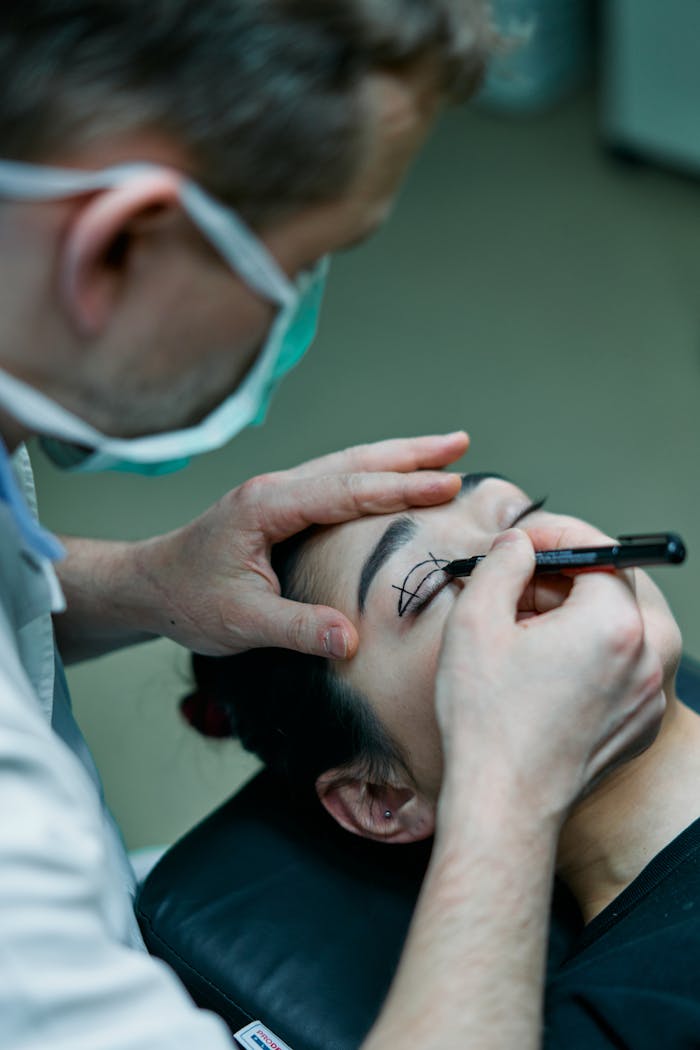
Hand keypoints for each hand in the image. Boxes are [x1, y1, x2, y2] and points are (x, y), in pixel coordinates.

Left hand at [140, 432, 467, 657]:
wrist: (148, 585)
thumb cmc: (187, 600)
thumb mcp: (240, 623)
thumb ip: (296, 629)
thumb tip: (351, 640)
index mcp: (268, 506)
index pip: (346, 491)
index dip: (400, 488)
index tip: (447, 485)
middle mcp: (276, 489)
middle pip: (354, 462)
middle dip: (411, 454)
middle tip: (462, 444)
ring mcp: (278, 493)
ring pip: (348, 466)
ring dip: (397, 457)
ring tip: (445, 451)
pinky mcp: (281, 506)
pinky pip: (337, 482)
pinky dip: (374, 475)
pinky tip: (395, 478)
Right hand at [434, 526, 663, 826]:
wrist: (503, 803)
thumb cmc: (487, 718)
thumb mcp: (476, 619)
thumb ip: (503, 563)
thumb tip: (519, 544)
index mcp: (614, 624)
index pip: (599, 550)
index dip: (556, 536)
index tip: (523, 544)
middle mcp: (648, 657)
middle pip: (612, 589)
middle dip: (562, 579)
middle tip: (515, 587)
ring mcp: (649, 695)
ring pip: (617, 629)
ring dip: (574, 617)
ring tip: (522, 632)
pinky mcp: (639, 724)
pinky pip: (621, 667)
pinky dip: (587, 655)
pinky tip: (542, 671)